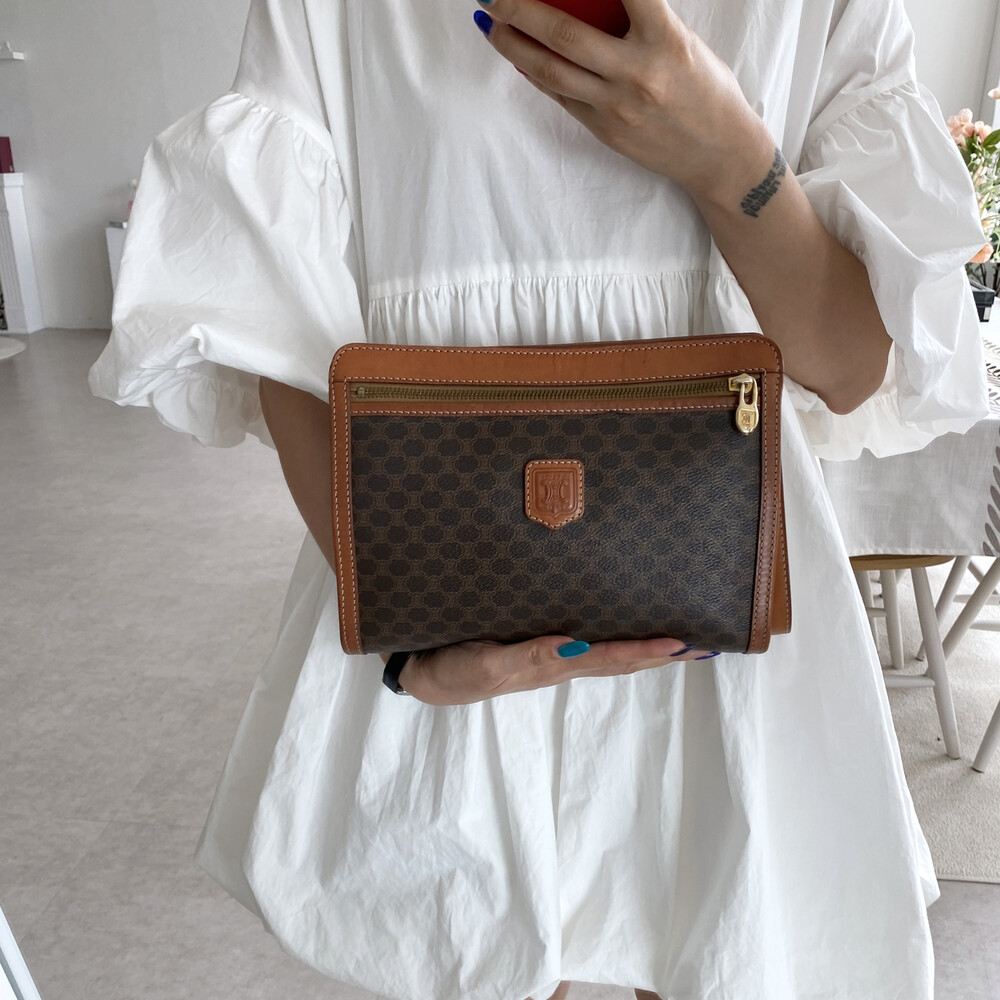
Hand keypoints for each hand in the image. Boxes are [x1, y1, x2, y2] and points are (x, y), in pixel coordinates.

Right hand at [392, 634, 717, 705]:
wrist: (425, 670)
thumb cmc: (455, 667)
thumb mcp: (487, 664)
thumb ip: (528, 657)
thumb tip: (575, 646)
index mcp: (552, 664)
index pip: (611, 656)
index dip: (648, 650)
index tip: (686, 642)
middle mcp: (560, 661)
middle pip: (622, 659)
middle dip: (664, 654)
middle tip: (707, 644)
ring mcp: (551, 656)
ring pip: (612, 653)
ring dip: (650, 651)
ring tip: (686, 644)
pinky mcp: (537, 644)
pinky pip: (590, 643)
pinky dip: (619, 641)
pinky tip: (627, 633)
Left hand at [471, 0, 773, 200]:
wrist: (719, 154)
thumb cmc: (704, 90)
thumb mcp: (681, 41)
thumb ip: (639, 22)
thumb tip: (584, 5)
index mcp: (666, 40)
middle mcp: (638, 74)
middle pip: (564, 34)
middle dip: (520, 9)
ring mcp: (617, 107)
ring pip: (551, 71)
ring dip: (513, 45)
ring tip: (491, 24)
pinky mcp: (605, 131)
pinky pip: (561, 97)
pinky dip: (537, 74)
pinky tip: (519, 57)